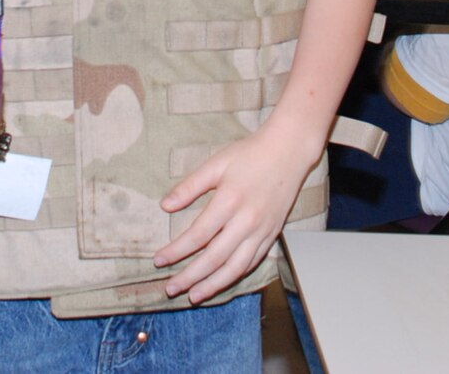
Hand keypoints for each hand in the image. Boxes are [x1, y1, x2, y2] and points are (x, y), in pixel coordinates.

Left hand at [155, 124, 320, 303]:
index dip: (176, 251)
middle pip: (215, 258)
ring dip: (213, 285)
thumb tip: (165, 205)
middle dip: (190, 276)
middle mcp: (247, 221)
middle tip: (171, 288)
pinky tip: (221, 282)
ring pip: (235, 267)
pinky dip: (235, 276)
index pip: (198, 235)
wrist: (288, 151)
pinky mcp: (272, 235)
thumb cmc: (251, 154)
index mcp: (230, 201)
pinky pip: (252, 262)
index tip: (159, 260)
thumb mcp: (216, 163)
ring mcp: (262, 231)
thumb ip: (190, 186)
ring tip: (194, 296)